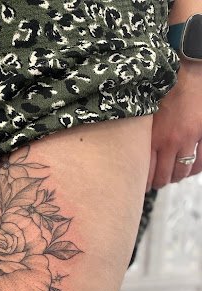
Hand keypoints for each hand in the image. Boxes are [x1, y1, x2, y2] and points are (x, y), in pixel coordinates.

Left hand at [147, 60, 201, 191]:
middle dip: (159, 182)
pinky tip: (190, 168)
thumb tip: (131, 155)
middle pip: (164, 176)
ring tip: (172, 175)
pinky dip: (194, 169)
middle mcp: (171, 141)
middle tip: (156, 182)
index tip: (141, 186)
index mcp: (154, 137)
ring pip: (183, 172)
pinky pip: (201, 162)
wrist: (189, 70)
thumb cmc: (163, 89)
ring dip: (176, 176)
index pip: (146, 172)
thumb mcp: (145, 113)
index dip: (143, 184)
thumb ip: (141, 135)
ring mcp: (190, 139)